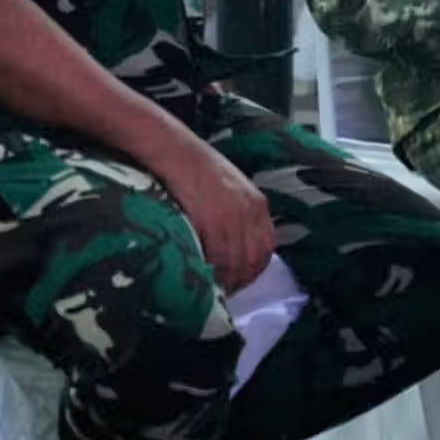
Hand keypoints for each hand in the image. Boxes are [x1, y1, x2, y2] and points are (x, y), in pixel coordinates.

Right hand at [154, 133, 273, 291]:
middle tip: (219, 290)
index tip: (236, 280)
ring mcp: (233, 216)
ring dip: (222, 281)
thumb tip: (233, 245)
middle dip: (237, 281)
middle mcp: (250, 211)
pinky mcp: (213, 220)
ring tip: (207, 287)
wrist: (174, 149)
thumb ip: (237, 215)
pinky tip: (199, 274)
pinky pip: (217, 257)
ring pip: (235, 263)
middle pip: (252, 261)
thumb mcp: (228, 190)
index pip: (265, 249)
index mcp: (257, 204)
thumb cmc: (195, 169)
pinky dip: (210, 271)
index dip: (251, 270)